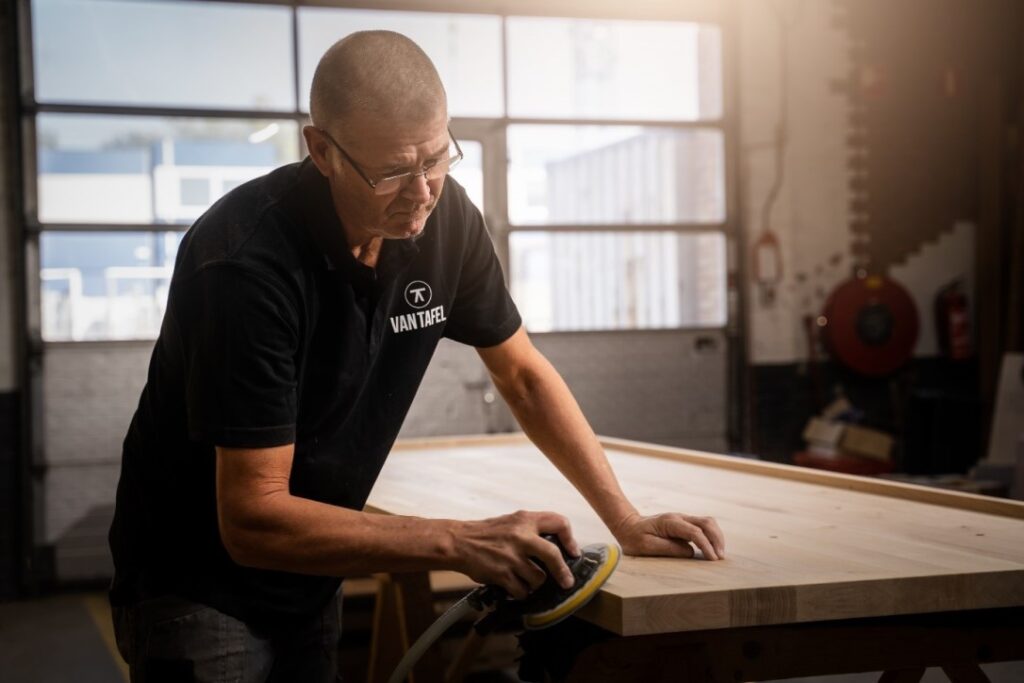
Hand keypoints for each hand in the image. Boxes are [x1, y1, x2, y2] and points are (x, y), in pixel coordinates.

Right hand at [451, 510, 579, 598]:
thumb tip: (557, 546)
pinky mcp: (502, 574)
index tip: (573, 552)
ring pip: (538, 578)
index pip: (558, 523)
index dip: (570, 539)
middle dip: (563, 572)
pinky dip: (521, 592)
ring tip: (527, 581)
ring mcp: (511, 556)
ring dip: (535, 584)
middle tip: (566, 582)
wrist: (459, 542)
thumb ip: (532, 529)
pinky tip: (515, 587)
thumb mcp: (511, 521)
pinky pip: (522, 591)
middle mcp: (521, 536)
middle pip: (553, 555)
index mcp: (525, 520)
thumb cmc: (486, 533)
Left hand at [613, 512, 725, 560]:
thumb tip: (690, 552)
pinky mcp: (684, 524)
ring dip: (717, 537)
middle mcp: (679, 517)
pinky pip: (703, 527)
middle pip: (706, 523)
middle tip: (720, 558)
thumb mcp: (646, 546)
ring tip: (719, 554)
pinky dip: (712, 537)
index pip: (694, 532)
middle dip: (717, 539)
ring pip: (708, 523)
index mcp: (669, 522)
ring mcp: (682, 519)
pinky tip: (713, 549)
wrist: (627, 525)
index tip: (713, 559)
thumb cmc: (634, 538)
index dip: (706, 546)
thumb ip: (668, 549)